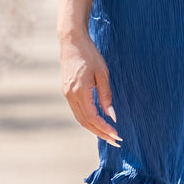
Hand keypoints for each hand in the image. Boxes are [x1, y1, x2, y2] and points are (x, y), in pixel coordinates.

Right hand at [60, 30, 119, 145]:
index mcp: (79, 91)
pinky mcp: (67, 91)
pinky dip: (88, 119)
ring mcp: (67, 94)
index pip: (92, 117)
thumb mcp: (103, 73)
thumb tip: (111, 115)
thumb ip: (106, 95)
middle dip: (100, 133)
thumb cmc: (90, 54)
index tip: (116, 135)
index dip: (105, 128)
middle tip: (115, 141)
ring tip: (108, 135)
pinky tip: (98, 121)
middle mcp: (70, 95)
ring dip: (94, 128)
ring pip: (80, 118)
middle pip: (85, 122)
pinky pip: (77, 110)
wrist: (72, 41)